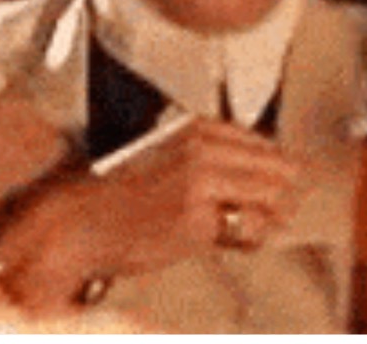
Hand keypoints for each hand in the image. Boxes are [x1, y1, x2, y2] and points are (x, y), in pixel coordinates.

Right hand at [0, 117, 305, 312]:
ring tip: (243, 227)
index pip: (266, 144)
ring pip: (273, 199)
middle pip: (280, 169)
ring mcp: (201, 182)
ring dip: (268, 218)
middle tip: (268, 212)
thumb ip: (219, 159)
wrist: (84, 219)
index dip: (277, 170)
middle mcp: (204, 148)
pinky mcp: (197, 218)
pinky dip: (248, 239)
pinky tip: (225, 239)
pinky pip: (249, 232)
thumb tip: (278, 181)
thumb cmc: (128, 192)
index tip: (279, 186)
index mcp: (199, 127)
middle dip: (282, 194)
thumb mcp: (175, 157)